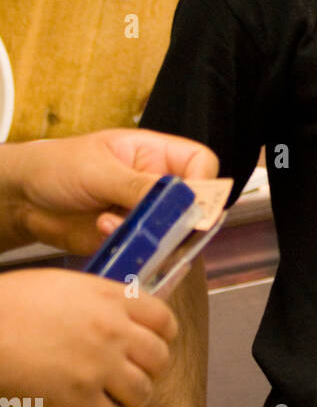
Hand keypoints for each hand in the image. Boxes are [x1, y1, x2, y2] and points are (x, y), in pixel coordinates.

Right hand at [0, 267, 177, 406]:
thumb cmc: (16, 303)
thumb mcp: (69, 285)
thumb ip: (103, 299)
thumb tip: (121, 312)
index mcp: (112, 298)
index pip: (164, 319)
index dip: (163, 335)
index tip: (156, 342)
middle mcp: (114, 331)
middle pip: (159, 357)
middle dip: (150, 367)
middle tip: (134, 371)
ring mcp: (99, 367)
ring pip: (142, 391)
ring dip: (132, 395)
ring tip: (116, 394)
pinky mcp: (79, 401)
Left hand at [5, 129, 218, 253]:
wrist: (22, 199)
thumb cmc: (58, 167)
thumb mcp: (99, 169)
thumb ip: (137, 185)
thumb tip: (178, 199)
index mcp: (155, 154)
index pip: (200, 163)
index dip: (204, 183)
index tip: (193, 202)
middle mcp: (154, 184)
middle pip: (192, 204)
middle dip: (178, 218)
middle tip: (159, 225)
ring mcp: (142, 214)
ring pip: (170, 234)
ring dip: (149, 236)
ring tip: (111, 223)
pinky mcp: (126, 240)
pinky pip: (144, 253)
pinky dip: (131, 250)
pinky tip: (101, 231)